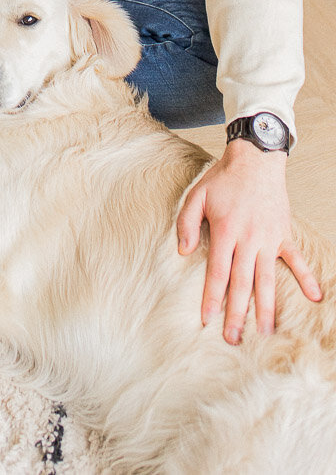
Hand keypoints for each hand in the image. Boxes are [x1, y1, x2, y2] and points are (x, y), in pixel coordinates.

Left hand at [177, 141, 321, 341]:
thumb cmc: (223, 179)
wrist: (255, 160)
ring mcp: (269, 239)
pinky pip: (296, 260)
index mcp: (225, 231)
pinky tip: (315, 298)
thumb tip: (183, 252)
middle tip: (234, 339)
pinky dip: (306, 278)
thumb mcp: (196, 195)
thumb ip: (186, 223)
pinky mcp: (284, 235)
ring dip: (267, 307)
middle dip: (237, 313)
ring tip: (266, 333)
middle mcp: (248, 239)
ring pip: (267, 279)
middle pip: (242, 283)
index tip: (207, 319)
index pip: (218, 272)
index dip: (212, 297)